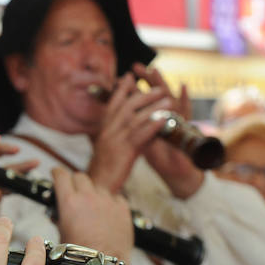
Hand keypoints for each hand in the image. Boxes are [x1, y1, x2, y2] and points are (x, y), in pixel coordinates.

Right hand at [52, 167, 132, 261]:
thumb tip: (58, 214)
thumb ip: (60, 219)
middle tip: (73, 190)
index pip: (61, 176)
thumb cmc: (81, 254)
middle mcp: (89, 197)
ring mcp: (107, 201)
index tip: (57, 174)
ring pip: (98, 187)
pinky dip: (110, 202)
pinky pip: (115, 197)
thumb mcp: (62, 235)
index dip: (57, 173)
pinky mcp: (123, 208)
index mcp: (70, 202)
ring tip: (91, 206)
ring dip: (93, 193)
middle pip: (80, 177)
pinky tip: (107, 212)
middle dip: (74, 182)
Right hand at [88, 72, 170, 191]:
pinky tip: (164, 120)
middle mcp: (108, 132)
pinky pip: (140, 135)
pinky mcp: (124, 152)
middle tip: (158, 88)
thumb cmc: (103, 172)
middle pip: (125, 107)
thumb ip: (121, 136)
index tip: (129, 76)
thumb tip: (136, 128)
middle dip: (143, 95)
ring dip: (153, 108)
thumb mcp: (110, 150)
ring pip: (135, 118)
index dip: (121, 90)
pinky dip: (153, 126)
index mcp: (104, 131)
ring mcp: (115, 141)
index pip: (112, 105)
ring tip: (167, 100)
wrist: (97, 187)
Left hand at [132, 63, 203, 197]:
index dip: (132, 88)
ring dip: (163, 83)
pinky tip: (183, 87)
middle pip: (156, 92)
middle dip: (146, 79)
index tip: (120, 77)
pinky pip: (186, 111)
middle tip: (135, 65)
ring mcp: (177, 118)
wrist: (177, 170)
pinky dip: (185, 99)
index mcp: (153, 118)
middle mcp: (166, 114)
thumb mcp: (141, 141)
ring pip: (170, 96)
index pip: (142, 98)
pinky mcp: (185, 126)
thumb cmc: (160, 156)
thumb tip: (116, 119)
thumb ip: (133, 127)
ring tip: (154, 70)